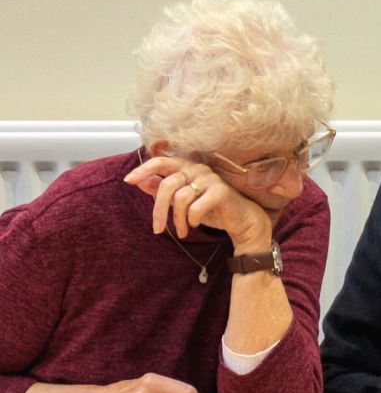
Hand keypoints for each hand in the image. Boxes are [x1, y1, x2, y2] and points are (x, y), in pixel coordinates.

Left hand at [124, 155, 271, 249]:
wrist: (241, 220)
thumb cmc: (211, 208)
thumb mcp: (182, 202)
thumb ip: (163, 189)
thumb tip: (140, 181)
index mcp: (186, 167)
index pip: (160, 162)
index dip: (143, 169)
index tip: (129, 181)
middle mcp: (197, 169)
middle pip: (167, 185)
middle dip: (158, 210)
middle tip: (157, 229)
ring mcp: (210, 179)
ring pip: (180, 198)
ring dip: (178, 220)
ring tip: (182, 231)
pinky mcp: (220, 191)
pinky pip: (195, 207)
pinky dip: (192, 219)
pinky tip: (195, 225)